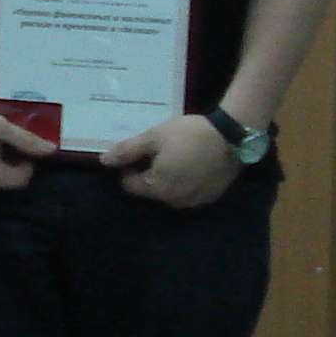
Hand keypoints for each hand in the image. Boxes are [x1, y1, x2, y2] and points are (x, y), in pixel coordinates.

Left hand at [101, 114, 241, 208]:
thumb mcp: (153, 137)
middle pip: (149, 190)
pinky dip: (184, 182)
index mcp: (157, 187)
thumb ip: (127, 151)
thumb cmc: (188, 135)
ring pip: (169, 193)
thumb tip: (103, 161)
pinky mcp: (210, 197)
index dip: (127, 168)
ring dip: (166, 179)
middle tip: (156, 151)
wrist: (232, 137)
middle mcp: (173, 201)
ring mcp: (194, 201)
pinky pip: (188, 193)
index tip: (136, 153)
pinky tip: (190, 165)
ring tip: (174, 156)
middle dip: (147, 173)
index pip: (129, 185)